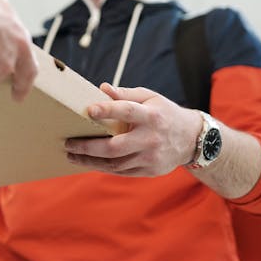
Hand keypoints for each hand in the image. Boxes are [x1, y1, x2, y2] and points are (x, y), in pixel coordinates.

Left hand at [65, 83, 201, 176]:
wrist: (192, 139)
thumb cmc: (165, 113)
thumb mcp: (151, 98)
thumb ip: (126, 94)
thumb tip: (102, 88)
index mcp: (152, 116)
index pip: (127, 111)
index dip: (108, 110)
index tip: (89, 110)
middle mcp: (150, 138)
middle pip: (115, 147)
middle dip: (88, 147)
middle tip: (68, 143)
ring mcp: (150, 157)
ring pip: (114, 164)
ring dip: (90, 161)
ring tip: (72, 155)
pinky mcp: (149, 170)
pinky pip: (120, 171)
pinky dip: (102, 167)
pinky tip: (89, 162)